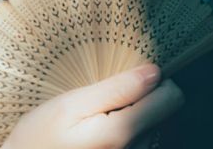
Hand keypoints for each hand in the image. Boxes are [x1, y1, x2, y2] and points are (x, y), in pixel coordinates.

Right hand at [0, 64, 182, 148]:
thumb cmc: (40, 138)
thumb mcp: (71, 105)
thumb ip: (115, 89)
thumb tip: (154, 73)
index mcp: (122, 133)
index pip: (172, 98)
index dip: (152, 80)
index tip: (128, 76)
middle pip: (165, 112)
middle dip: (141, 99)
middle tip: (103, 99)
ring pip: (155, 126)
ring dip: (133, 115)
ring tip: (98, 116)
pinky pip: (142, 140)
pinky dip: (127, 130)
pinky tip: (100, 131)